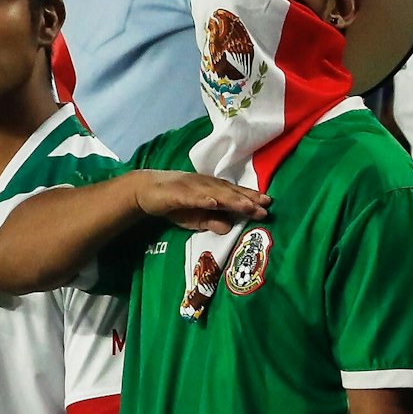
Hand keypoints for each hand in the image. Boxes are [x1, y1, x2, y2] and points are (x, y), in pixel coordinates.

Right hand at [131, 170, 270, 233]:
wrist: (145, 190)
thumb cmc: (174, 203)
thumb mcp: (195, 218)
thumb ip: (211, 221)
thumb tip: (229, 228)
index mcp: (212, 190)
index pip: (234, 194)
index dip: (250, 198)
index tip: (268, 205)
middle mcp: (205, 185)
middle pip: (230, 192)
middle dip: (247, 199)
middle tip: (265, 205)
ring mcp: (192, 188)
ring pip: (215, 193)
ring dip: (232, 199)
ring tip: (247, 205)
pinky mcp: (177, 193)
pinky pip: (193, 197)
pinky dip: (204, 199)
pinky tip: (215, 203)